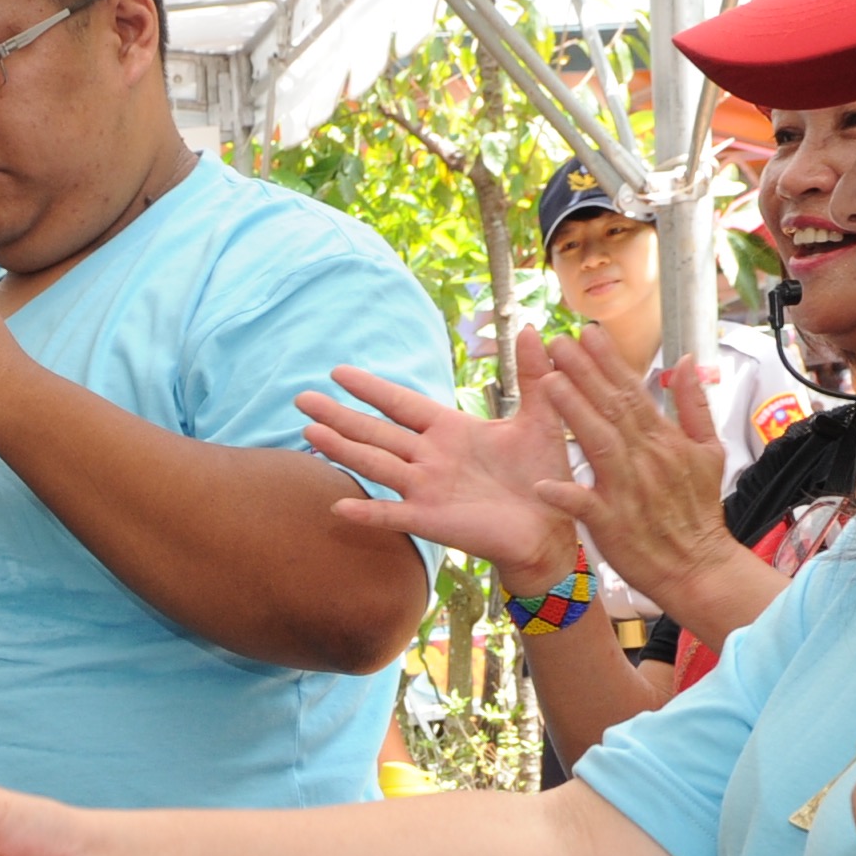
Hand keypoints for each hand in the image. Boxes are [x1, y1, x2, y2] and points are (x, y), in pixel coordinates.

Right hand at [301, 340, 586, 591]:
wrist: (553, 527)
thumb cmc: (544, 475)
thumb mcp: (541, 418)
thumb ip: (533, 375)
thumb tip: (532, 328)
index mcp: (451, 431)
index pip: (401, 404)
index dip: (371, 388)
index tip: (339, 371)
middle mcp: (430, 458)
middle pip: (375, 431)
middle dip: (339, 415)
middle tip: (301, 398)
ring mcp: (426, 489)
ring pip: (375, 463)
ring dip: (342, 449)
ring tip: (309, 432)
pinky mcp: (431, 520)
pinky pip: (392, 514)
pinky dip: (366, 512)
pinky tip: (337, 506)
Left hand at [519, 328, 733, 610]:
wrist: (699, 568)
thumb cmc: (698, 512)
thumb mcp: (710, 453)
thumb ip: (694, 405)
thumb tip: (686, 361)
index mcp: (665, 441)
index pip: (633, 391)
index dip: (608, 361)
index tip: (586, 333)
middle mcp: (646, 459)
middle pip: (612, 408)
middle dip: (584, 373)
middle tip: (558, 343)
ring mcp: (629, 491)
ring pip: (599, 444)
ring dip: (573, 412)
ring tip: (548, 383)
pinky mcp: (613, 524)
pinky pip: (586, 506)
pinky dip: (566, 494)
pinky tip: (542, 483)